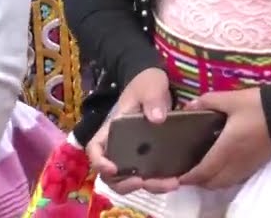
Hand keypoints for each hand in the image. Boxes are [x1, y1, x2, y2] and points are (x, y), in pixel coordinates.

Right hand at [86, 68, 177, 194]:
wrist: (157, 83)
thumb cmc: (146, 82)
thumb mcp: (151, 86)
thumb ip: (153, 99)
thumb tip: (157, 118)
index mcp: (111, 129)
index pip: (95, 149)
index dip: (99, 162)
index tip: (113, 168)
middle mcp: (118, 145)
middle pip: (112, 174)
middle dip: (126, 184)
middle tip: (146, 182)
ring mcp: (133, 153)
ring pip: (131, 179)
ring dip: (148, 186)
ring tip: (170, 183)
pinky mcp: (149, 157)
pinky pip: (149, 175)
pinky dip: (159, 182)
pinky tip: (176, 179)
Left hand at [179, 88, 270, 188]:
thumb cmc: (258, 106)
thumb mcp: (232, 99)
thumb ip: (208, 101)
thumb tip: (189, 107)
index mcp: (226, 149)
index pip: (203, 172)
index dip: (189, 177)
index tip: (178, 175)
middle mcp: (235, 163)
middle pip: (212, 183)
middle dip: (198, 182)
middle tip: (188, 172)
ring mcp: (247, 166)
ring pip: (224, 184)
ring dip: (211, 182)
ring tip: (203, 171)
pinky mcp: (256, 164)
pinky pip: (235, 179)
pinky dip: (224, 179)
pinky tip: (222, 167)